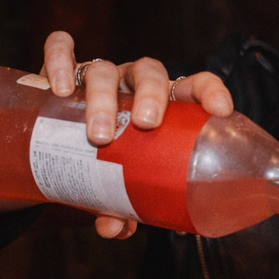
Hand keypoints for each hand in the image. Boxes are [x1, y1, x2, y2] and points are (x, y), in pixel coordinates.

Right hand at [40, 31, 234, 238]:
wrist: (58, 144)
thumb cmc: (105, 162)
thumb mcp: (118, 184)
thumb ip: (121, 205)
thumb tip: (115, 229)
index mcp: (161, 104)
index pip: (193, 86)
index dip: (210, 91)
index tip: (220, 110)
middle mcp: (132, 84)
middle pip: (149, 72)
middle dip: (151, 95)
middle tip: (146, 125)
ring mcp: (97, 75)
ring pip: (103, 69)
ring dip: (103, 98)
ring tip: (98, 135)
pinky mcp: (60, 70)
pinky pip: (60, 49)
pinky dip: (60, 61)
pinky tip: (60, 88)